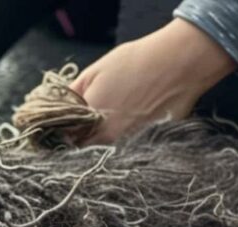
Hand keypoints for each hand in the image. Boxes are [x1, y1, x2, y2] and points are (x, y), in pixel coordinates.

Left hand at [70, 18, 236, 144]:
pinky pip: (130, 151)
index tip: (66, 126)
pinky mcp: (149, 146)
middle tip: (88, 125)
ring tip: (113, 124)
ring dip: (105, 143)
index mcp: (89, 121)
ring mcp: (130, 146)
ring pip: (108, 153)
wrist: (179, 63)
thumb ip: (71, 95)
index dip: (65, 133)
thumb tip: (58, 109)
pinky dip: (126, 144)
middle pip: (86, 151)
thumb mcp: (94, 71)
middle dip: (83, 140)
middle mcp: (108, 140)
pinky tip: (133, 126)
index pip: (66, 140)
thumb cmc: (135, 62)